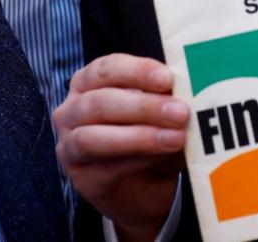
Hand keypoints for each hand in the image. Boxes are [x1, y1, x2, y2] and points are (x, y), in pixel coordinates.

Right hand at [53, 54, 188, 241]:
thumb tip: (187, 88)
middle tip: (180, 112)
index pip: (106, 69)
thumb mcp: (162, 112)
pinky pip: (106, 167)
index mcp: (89, 83)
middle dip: (144, 106)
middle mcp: (71, 111)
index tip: (168, 78)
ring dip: (140, 136)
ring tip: (177, 137)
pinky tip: (163, 156)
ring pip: (94, 137)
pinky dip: (138, 160)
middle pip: (100, 102)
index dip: (137, 71)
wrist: (146, 187)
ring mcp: (70, 146)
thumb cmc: (151, 137)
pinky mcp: (82, 178)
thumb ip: (167, 98)